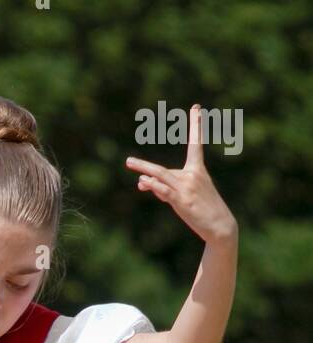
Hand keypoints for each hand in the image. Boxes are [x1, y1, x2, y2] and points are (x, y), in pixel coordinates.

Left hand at [126, 104, 237, 243]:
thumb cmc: (205, 211)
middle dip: (147, 163)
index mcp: (198, 170)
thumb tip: (142, 183)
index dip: (196, 125)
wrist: (221, 226)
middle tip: (134, 154)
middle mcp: (192, 175)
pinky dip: (153, 185)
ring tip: (129, 162)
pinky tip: (143, 183)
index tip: (196, 107)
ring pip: (161, 175)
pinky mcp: (182, 200)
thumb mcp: (186, 196)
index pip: (196, 144)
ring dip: (144, 170)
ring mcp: (186, 187)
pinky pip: (164, 190)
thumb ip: (164, 187)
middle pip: (163, 168)